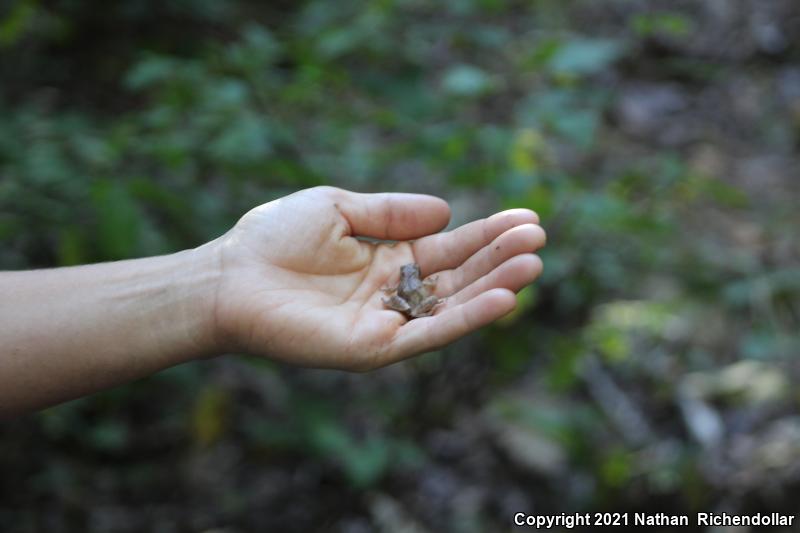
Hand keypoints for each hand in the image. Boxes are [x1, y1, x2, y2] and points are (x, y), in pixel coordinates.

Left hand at [208, 186, 545, 370]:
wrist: (228, 276)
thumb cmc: (274, 239)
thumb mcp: (339, 208)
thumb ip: (392, 213)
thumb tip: (447, 211)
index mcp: (386, 261)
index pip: (448, 249)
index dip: (486, 234)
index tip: (527, 219)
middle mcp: (393, 295)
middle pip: (458, 277)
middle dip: (499, 258)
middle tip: (539, 240)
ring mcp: (386, 324)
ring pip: (452, 306)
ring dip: (494, 286)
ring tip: (533, 264)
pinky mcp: (374, 348)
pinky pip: (429, 333)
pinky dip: (467, 318)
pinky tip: (502, 298)